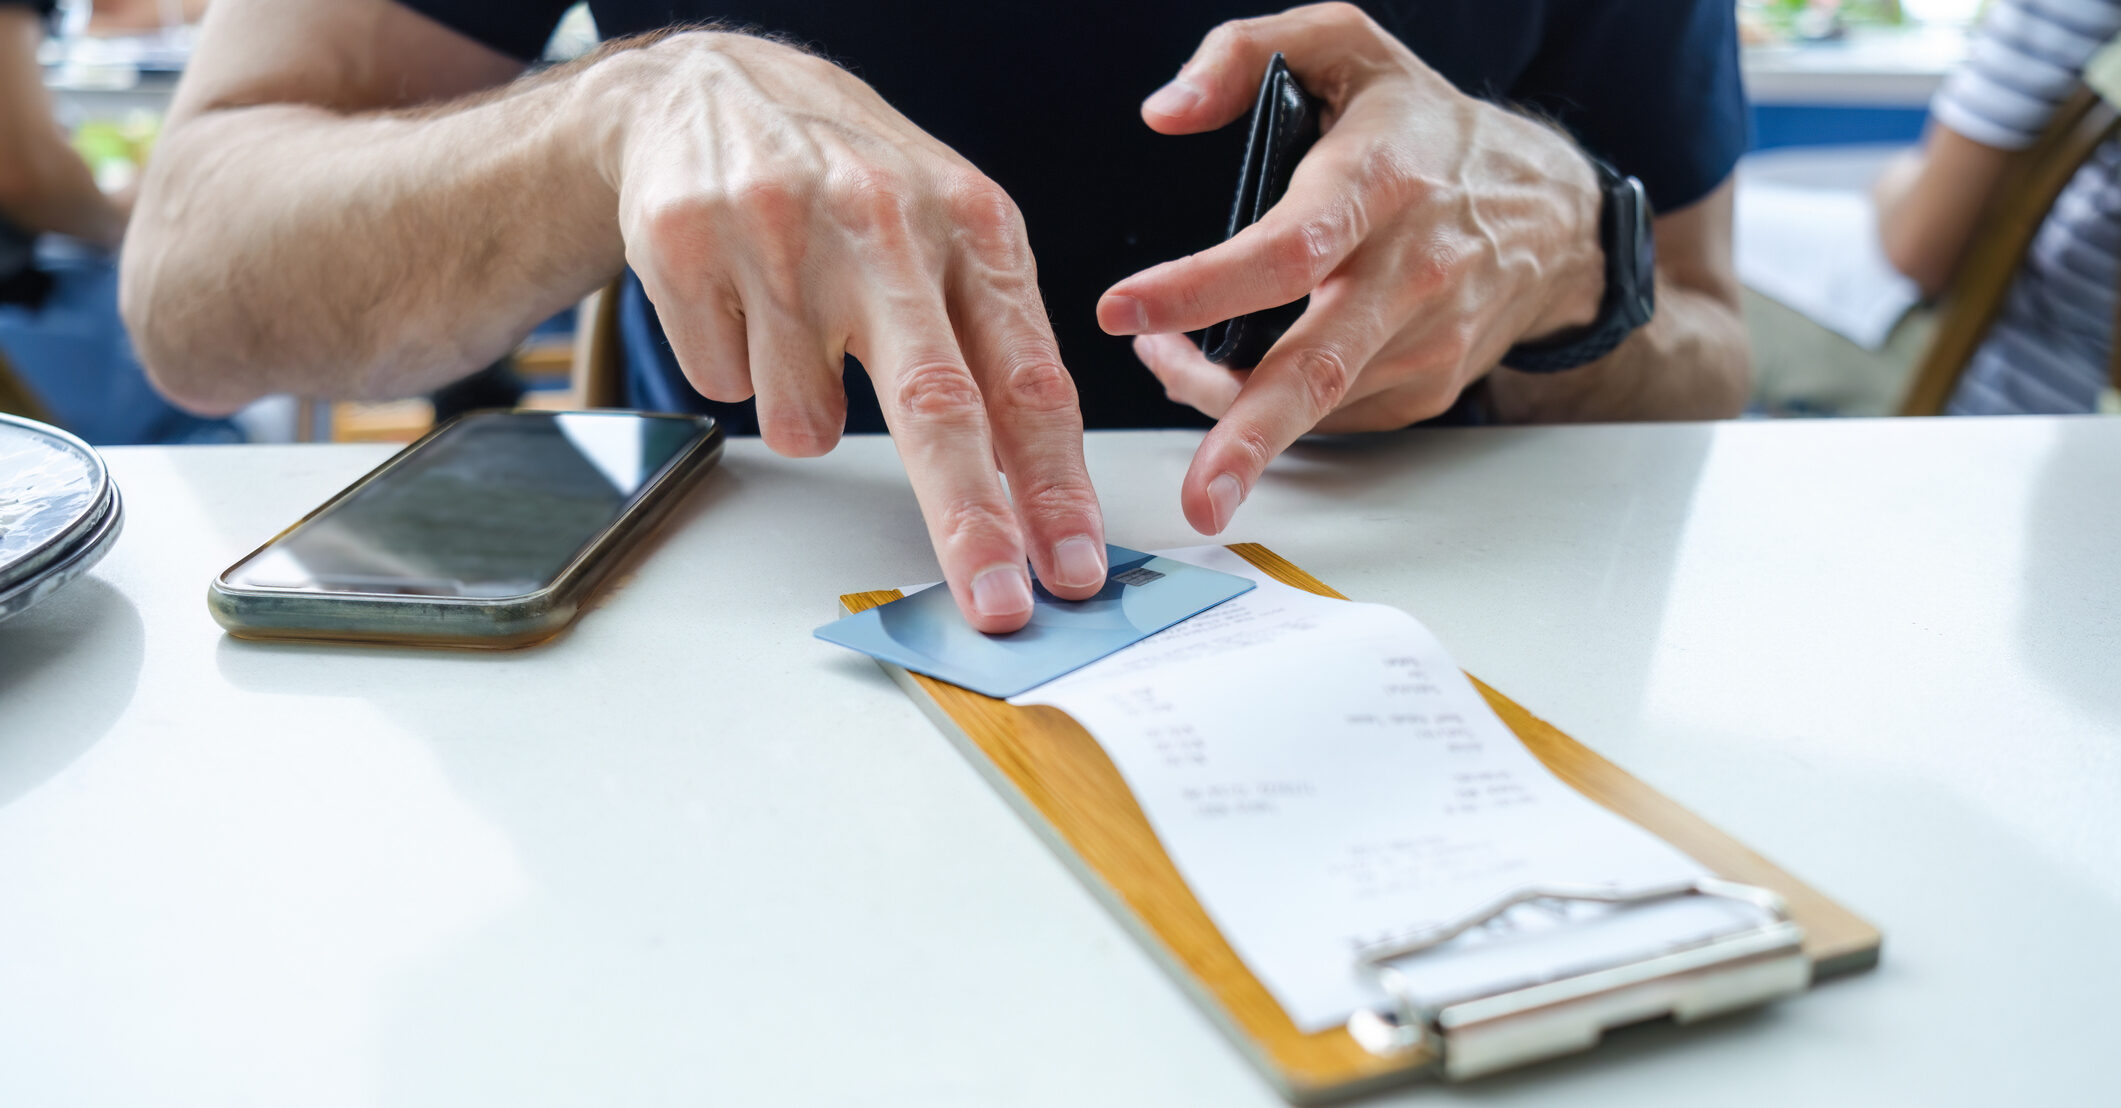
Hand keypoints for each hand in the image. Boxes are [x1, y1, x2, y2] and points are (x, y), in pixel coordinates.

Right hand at [599, 33, 1105, 630]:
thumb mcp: (952, 232)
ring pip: (804, 421)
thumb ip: (995, 348)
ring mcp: (779, 233)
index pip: (1029, 379)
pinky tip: (744, 300)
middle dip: (971, 521)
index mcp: (973, 223)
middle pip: (937, 404)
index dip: (1054, 487)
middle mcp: (884, 223)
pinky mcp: (688, 248)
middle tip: (994, 603)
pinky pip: (726, 387)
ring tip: (801, 326)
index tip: (1073, 569)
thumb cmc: (852, 181)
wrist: (711, 89)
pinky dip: (738, 368)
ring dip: (804, 410)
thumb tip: (1031, 493)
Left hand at [1097, 3, 1605, 534]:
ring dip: (1224, 406)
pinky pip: (1330, 415)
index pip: (1289, 246)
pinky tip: (1234, 374)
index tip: (1124, 311)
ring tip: (1168, 362)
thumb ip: (1243, 53)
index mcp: (1381, 180)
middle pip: (1319, 366)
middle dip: (1249, 436)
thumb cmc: (1426, 128)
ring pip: (1312, 401)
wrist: (1549, 213)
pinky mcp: (1425, 387)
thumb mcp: (1345, 46)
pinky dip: (1269, 409)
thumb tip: (1165, 111)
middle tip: (1198, 497)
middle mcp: (1410, 270)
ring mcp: (1425, 340)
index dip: (1204, 285)